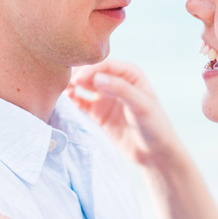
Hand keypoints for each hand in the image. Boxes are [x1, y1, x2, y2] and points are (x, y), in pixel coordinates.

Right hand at [66, 59, 182, 171]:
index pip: (105, 65)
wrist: (154, 153)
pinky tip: (65, 102)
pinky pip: (81, 102)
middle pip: (91, 73)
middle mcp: (116, 82)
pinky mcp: (98, 112)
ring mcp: (105, 97)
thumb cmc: (154, 126)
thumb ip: (120, 90)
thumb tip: (96, 78)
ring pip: (83, 86)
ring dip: (72, 87)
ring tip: (62, 92)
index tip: (77, 80)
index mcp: (130, 74)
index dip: (89, 70)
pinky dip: (72, 100)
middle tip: (64, 85)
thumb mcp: (141, 106)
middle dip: (78, 76)